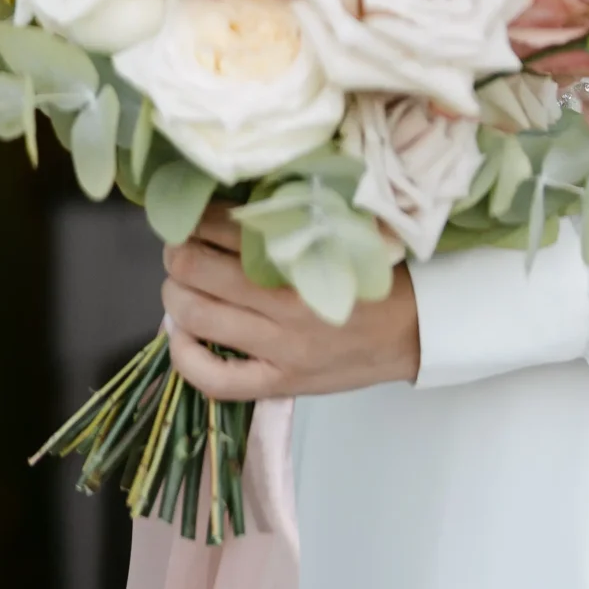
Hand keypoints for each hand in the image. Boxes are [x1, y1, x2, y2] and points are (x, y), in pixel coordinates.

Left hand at [161, 203, 420, 402]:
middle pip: (199, 273)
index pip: (229, 231)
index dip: (200, 220)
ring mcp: (280, 351)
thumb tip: (237, 204)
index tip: (195, 214)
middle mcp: (286, 307)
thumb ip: (294, 223)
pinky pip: (215, 379)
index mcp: (305, 260)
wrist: (413, 331)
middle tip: (180, 246)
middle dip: (178, 254)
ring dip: (175, 295)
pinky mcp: (279, 384)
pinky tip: (180, 334)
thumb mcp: (342, 236)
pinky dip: (186, 356)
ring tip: (179, 282)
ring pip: (198, 319)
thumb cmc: (375, 275)